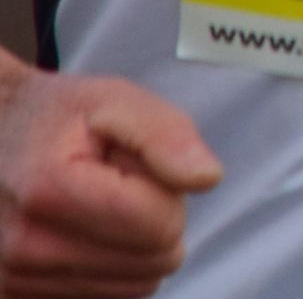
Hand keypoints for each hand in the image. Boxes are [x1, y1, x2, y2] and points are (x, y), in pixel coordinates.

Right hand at [0, 63, 222, 296]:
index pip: (160, 226)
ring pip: (134, 286)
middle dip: (153, 219)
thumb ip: (166, 136)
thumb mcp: (115, 101)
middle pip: (152, 262)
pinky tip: (84, 233)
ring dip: (133, 246)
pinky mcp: (17, 298)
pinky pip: (104, 298)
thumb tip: (206, 178)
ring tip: (98, 205)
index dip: (167, 191)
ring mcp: (15, 281)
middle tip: (117, 184)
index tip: (136, 166)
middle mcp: (25, 247)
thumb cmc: (58, 119)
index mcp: (49, 191)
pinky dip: (110, 269)